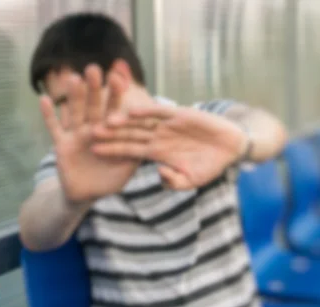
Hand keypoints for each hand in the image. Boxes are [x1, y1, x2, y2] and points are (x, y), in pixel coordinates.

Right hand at [40, 64, 139, 202]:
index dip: (115, 95)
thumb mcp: (126, 169)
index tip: (118, 78)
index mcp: (110, 132)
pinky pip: (54, 128)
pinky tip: (43, 99)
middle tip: (94, 69)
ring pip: (75, 113)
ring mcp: (76, 135)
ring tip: (72, 78)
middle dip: (94, 89)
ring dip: (73, 96)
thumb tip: (149, 143)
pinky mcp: (61, 145)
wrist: (86, 194)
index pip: (114, 110)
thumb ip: (136, 154)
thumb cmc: (109, 180)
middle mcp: (93, 129)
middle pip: (94, 106)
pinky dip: (48, 115)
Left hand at [92, 104, 245, 189]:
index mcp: (156, 152)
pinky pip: (160, 113)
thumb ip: (174, 181)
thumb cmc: (209, 166)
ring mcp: (166, 125)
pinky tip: (131, 111)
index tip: (93, 150)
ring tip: (106, 121)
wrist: (230, 148)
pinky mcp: (179, 115)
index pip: (128, 150)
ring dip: (124, 122)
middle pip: (128, 135)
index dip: (111, 150)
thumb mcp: (190, 181)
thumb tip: (159, 175)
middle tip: (89, 132)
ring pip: (140, 122)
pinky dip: (147, 112)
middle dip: (110, 135)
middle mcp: (157, 137)